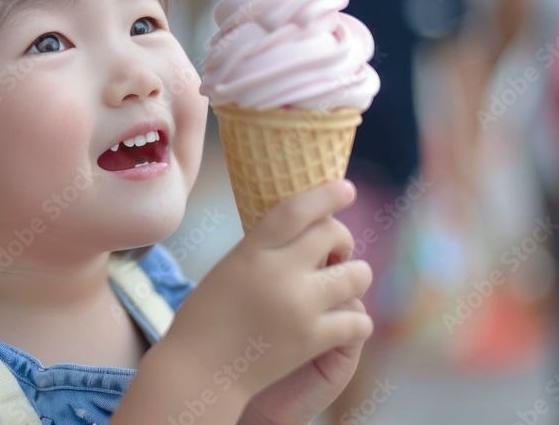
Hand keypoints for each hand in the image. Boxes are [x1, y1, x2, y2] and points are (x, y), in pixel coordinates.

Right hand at [162, 180, 373, 405]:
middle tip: (336, 255)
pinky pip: (359, 320)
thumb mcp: (229, 269)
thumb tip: (304, 231)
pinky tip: (343, 323)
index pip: (296, 210)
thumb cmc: (207, 318)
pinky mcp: (313, 339)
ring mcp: (299, 306)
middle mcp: (279, 272)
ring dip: (355, 277)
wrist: (199, 371)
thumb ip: (262, 249)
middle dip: (343, 240)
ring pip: (357, 275)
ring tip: (340, 288)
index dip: (325, 194)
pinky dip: (355, 321)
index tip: (346, 188)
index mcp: (252, 250)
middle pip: (332, 234)